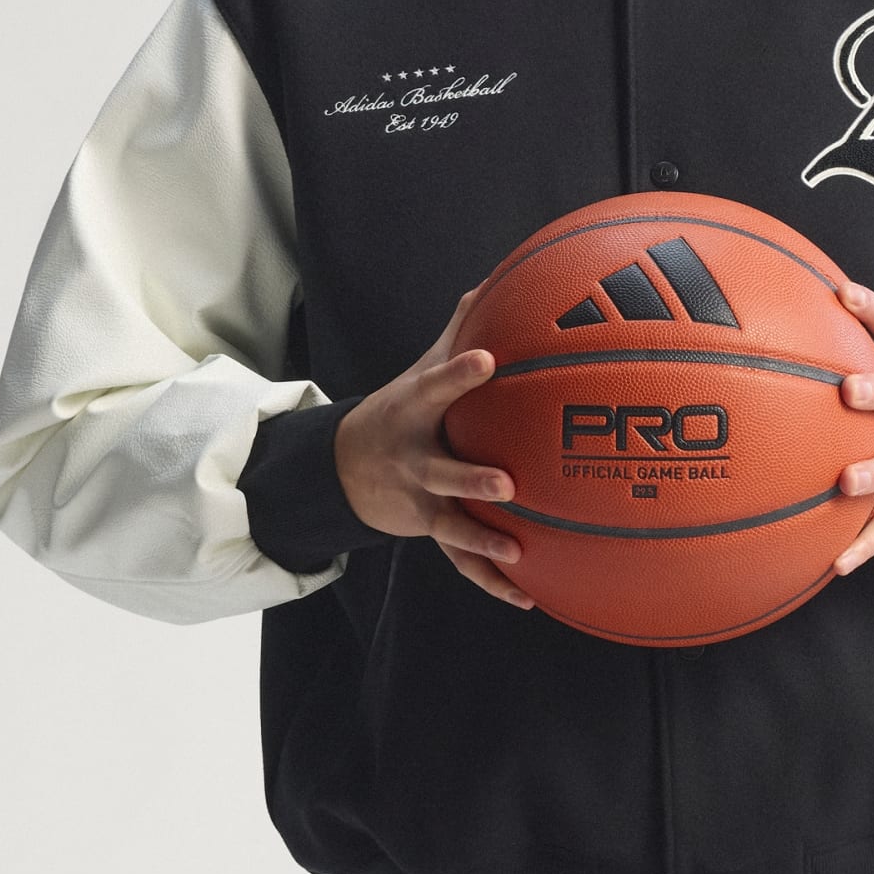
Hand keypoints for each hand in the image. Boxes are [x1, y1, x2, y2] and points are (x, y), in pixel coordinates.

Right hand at [333, 285, 533, 608]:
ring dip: (481, 540)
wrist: (346, 467)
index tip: (489, 360)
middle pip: (441, 470)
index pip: (437, 388)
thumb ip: (459, 329)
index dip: (459, 374)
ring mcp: (419, 499)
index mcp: (414, 412)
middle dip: (470, 478)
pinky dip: (491, 580)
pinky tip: (527, 596)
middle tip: (506, 483)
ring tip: (516, 551)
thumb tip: (499, 277)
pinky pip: (460, 561)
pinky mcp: (429, 529)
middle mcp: (414, 459)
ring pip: (449, 524)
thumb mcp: (419, 369)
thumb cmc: (403, 408)